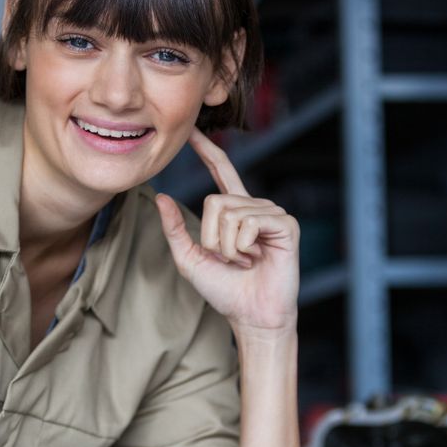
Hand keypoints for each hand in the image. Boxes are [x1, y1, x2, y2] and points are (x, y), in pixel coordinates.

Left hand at [155, 128, 298, 336]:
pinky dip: (243, 247)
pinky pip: (248, 223)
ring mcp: (272, 214)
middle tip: (230, 260)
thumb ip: (175, 229)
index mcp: (235, 211)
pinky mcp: (285, 225)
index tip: (193, 130)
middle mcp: (255, 207)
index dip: (208, 150)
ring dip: (228, 247)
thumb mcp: (190, 259)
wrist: (251, 315)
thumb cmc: (225, 291)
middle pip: (215, 201)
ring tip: (245, 261)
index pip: (221, 171)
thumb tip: (161, 197)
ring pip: (230, 213)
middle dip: (212, 238)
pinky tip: (257, 259)